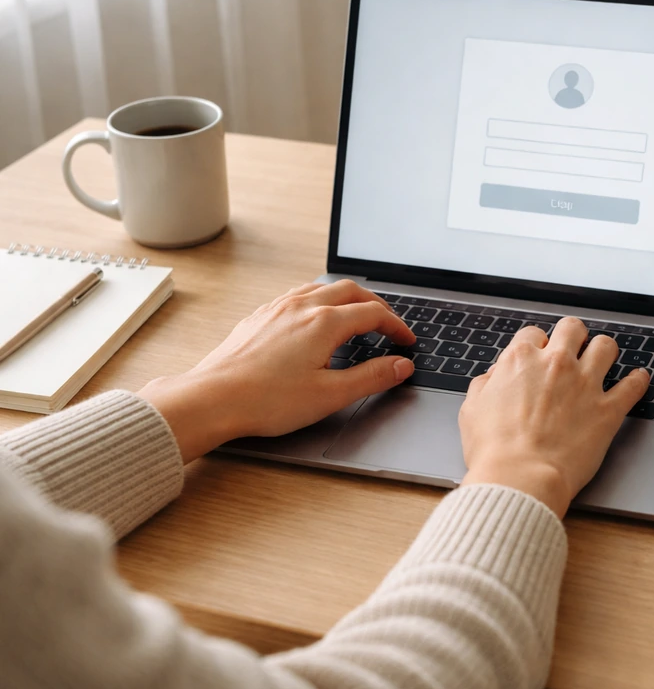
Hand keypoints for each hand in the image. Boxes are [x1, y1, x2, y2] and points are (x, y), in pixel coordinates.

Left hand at [139, 281, 414, 461]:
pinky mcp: (260, 316)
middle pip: (350, 291)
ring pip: (322, 288)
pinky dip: (320, 300)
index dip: (396, 326)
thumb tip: (400, 366)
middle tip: (388, 324)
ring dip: (347, 298)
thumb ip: (371, 377)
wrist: (212, 399)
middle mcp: (302, 307)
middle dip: (376, 305)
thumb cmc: (266, 400)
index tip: (406, 341)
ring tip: (357, 315)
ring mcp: (278, 308)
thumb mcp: (330, 395)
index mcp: (324, 323)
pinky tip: (315, 317)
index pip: (373, 314)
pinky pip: (298, 295)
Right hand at [458, 318, 649, 516]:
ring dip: (603, 351)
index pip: (533, 334)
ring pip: (606, 347)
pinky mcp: (607, 410)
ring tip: (603, 359)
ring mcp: (585, 384)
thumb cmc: (493, 450)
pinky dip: (638, 381)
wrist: (520, 478)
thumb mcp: (472, 409)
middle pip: (572, 329)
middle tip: (572, 349)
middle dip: (572, 337)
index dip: (535, 344)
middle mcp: (556, 364)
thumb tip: (495, 376)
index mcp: (521, 360)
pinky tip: (639, 379)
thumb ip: (485, 384)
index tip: (538, 356)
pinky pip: (633, 386)